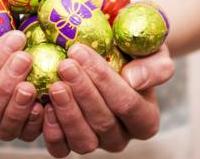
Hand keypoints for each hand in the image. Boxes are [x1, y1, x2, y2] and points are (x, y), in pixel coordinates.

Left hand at [42, 44, 173, 156]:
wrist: (110, 58)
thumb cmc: (132, 55)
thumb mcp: (153, 52)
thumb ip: (154, 66)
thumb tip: (134, 80)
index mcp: (146, 118)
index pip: (127, 104)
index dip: (104, 80)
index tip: (80, 52)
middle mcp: (122, 136)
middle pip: (103, 122)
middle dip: (82, 91)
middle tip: (65, 65)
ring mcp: (96, 143)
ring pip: (83, 141)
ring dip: (67, 112)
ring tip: (55, 85)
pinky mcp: (71, 144)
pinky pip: (61, 149)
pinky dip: (52, 131)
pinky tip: (45, 105)